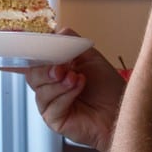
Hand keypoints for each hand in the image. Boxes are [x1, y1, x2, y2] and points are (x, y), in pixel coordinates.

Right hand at [25, 28, 125, 151]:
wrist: (119, 107)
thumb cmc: (106, 86)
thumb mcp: (89, 56)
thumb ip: (72, 43)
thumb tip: (57, 32)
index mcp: (55, 70)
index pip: (36, 61)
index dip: (36, 55)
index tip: (44, 50)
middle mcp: (49, 87)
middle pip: (33, 75)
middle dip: (47, 70)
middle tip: (62, 68)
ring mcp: (50, 104)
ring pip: (41, 91)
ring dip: (60, 83)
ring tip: (77, 78)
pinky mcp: (54, 119)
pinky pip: (51, 106)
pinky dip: (66, 95)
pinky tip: (79, 88)